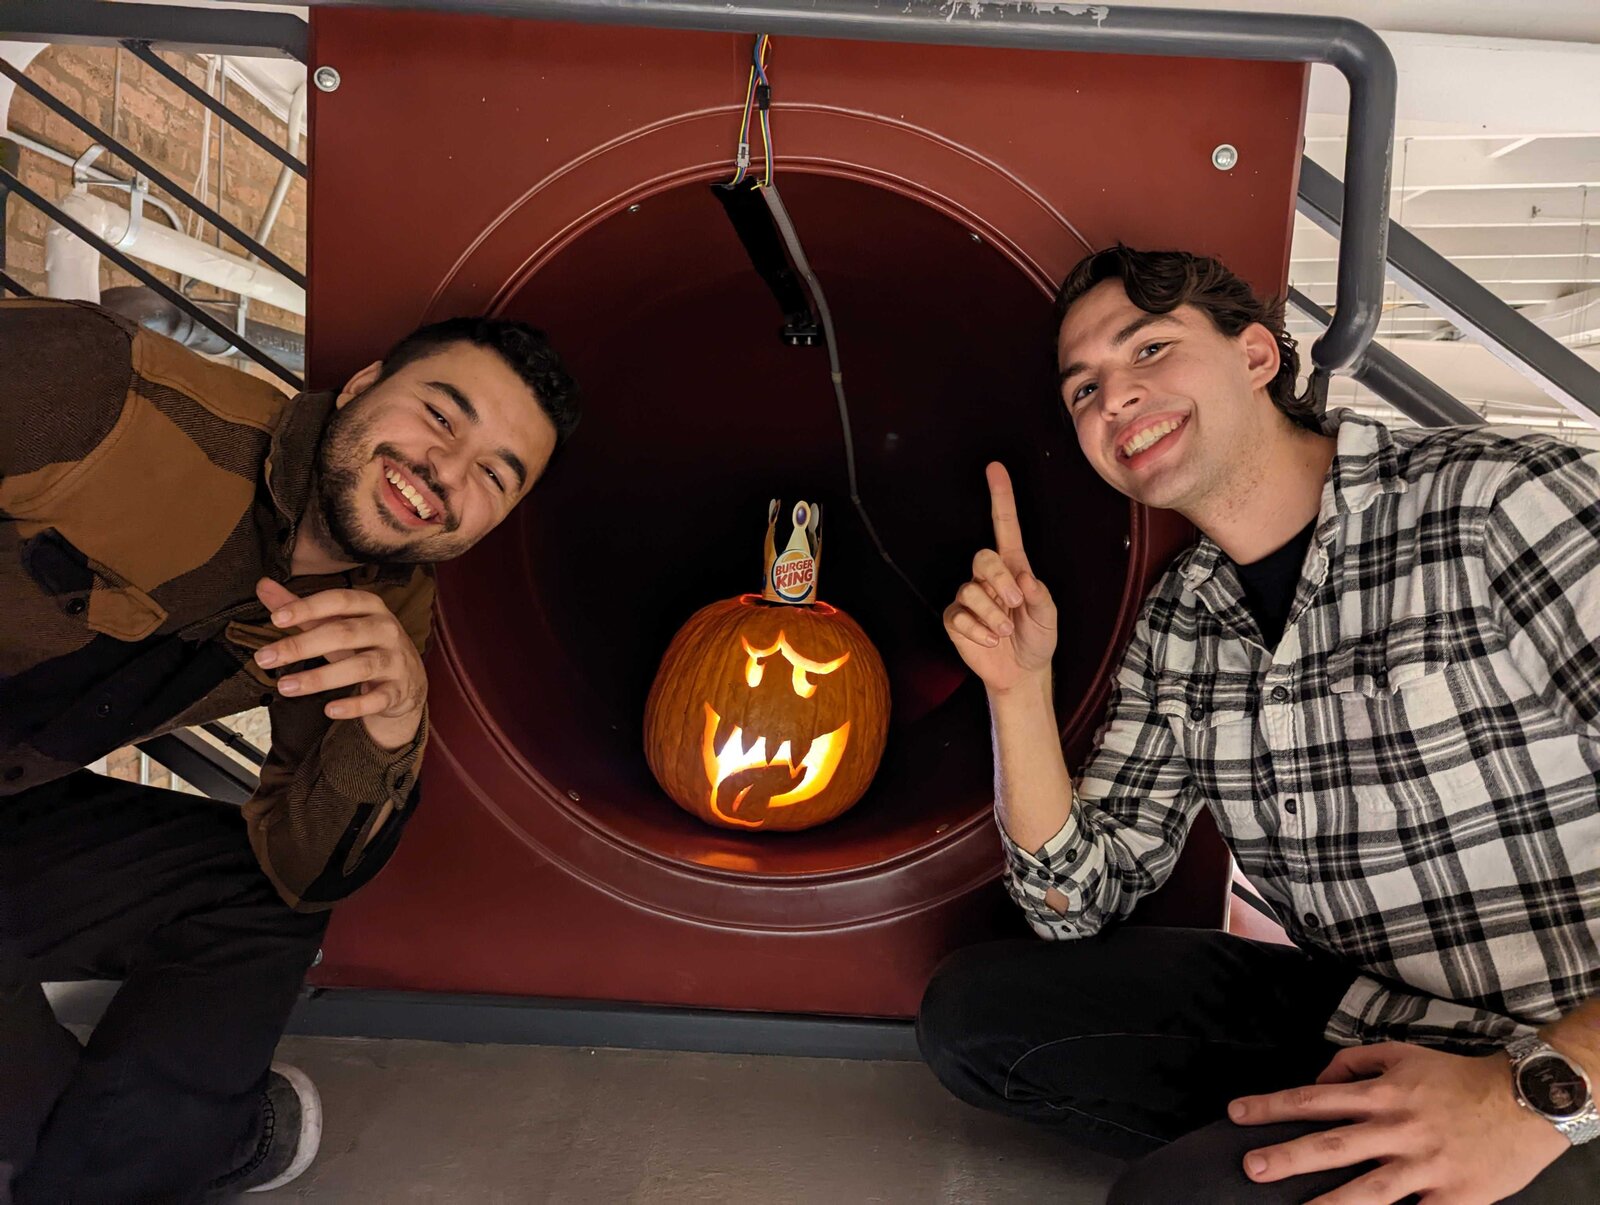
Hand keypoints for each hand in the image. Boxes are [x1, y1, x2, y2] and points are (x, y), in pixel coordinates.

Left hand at [253, 578, 426, 751]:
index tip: (277, 618)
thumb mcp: (337, 624)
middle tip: (265, 658)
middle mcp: (386, 630)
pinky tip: (330, 709)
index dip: (308, 607)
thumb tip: (263, 586)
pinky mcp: (398, 689)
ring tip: (285, 686)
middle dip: (302, 646)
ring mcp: (395, 660)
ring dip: (319, 677)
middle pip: (344, 633)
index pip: (339, 600)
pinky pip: (377, 698)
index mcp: (371, 607)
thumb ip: (303, 610)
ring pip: (359, 666)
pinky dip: (354, 705)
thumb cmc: (366, 645)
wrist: (408, 680)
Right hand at [943, 462, 1056, 694]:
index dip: (1000, 498)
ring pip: (970, 591)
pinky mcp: (955, 619)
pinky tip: (990, 641)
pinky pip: (959, 616)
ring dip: (993, 615)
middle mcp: (988, 577)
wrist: (1022, 672)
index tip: (995, 468)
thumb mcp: (1049, 617)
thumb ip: (1040, 596)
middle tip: (1015, 603)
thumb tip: (1023, 578)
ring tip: (1005, 632)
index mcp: (1014, 567)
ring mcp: (969, 597)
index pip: (1005, 526)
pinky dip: (979, 632)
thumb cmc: (1037, 638)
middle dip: (999, 580)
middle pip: (983, 557)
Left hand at [1229, 1042, 1570, 1203]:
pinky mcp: (1455, 1197)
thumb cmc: (1458, 1076)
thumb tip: (1320, 1078)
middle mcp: (1398, 1129)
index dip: (1272, 1105)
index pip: (1313, 1098)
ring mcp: (1426, 1166)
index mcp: (1382, 1094)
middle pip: (1332, 1144)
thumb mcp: (1402, 1053)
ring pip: (1369, 1190)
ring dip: (1328, 1204)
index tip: (1236, 1113)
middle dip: (1287, 1157)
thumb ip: (1356, 1062)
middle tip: (1250, 1167)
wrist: (1527, 1099)